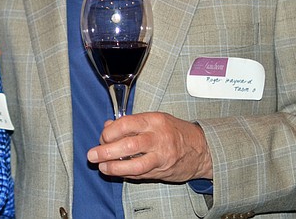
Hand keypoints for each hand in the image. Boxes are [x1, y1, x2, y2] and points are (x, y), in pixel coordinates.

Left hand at [86, 111, 212, 182]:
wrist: (203, 149)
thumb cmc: (174, 131)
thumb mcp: (153, 119)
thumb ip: (130, 123)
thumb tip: (107, 127)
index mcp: (154, 120)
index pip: (126, 123)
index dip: (109, 132)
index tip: (102, 137)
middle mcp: (158, 138)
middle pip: (129, 145)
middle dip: (106, 151)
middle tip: (92, 155)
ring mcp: (162, 157)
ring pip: (135, 165)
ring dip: (115, 168)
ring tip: (103, 168)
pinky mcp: (163, 172)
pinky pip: (141, 174)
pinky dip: (126, 174)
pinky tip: (117, 172)